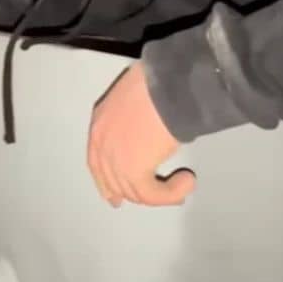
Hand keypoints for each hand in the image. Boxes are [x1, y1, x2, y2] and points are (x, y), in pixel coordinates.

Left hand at [87, 61, 195, 206]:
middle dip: (136, 193)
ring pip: (134, 192)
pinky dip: (170, 194)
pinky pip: (150, 195)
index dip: (106, 182)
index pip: (96, 161)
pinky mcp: (133, 171)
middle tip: (163, 195)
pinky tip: (186, 182)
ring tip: (182, 183)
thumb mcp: (137, 100)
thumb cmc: (158, 84)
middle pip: (113, 181)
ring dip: (162, 193)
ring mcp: (114, 158)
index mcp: (100, 123)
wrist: (167, 86)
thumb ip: (136, 120)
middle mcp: (102, 142)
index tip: (115, 197)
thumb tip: (151, 133)